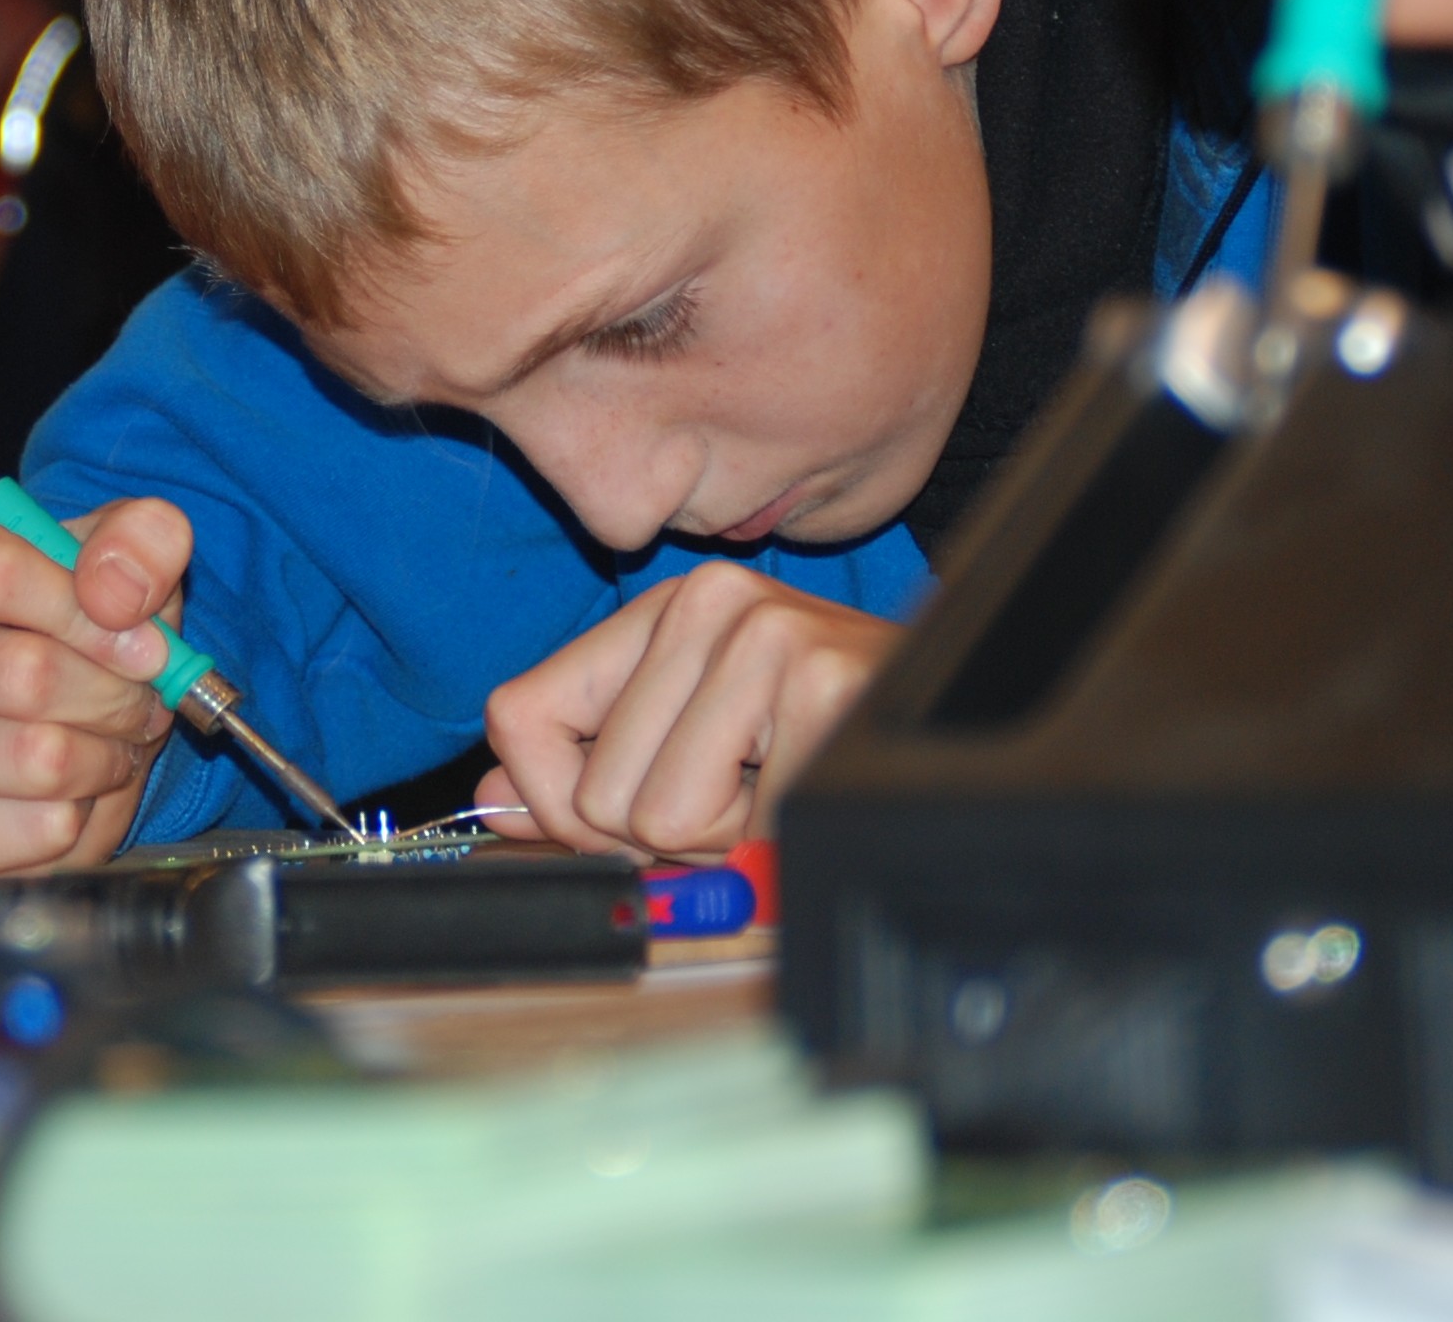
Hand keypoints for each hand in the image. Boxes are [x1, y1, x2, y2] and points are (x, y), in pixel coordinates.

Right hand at [0, 496, 189, 876]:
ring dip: (106, 756)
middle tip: (138, 702)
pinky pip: (35, 830)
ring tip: (107, 741)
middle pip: (22, 675)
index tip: (149, 645)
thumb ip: (138, 538)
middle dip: (114, 695)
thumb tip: (120, 594)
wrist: (18, 707)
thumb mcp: (108, 551)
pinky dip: (82, 814)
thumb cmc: (57, 613)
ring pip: (37, 759)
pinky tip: (68, 788)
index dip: (92, 615)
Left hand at [474, 564, 895, 858]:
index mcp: (668, 610)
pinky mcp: (819, 687)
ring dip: (718, 842)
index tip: (620, 815)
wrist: (961, 742)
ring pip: (648, 816)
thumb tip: (491, 797)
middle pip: (586, 788)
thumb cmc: (829, 747)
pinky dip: (768, 851)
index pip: (517, 713)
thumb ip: (583, 773)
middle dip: (660, 833)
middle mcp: (711, 600)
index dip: (553, 801)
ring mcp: (768, 636)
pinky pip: (727, 833)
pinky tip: (811, 798)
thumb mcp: (692, 748)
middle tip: (745, 798)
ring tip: (783, 792)